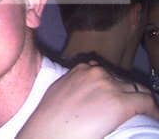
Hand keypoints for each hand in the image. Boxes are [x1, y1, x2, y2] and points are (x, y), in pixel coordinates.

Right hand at [17, 62, 158, 138]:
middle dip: (126, 94)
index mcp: (82, 69)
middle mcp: (97, 72)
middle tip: (128, 110)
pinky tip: (154, 117)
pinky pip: (146, 102)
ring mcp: (109, 86)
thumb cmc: (49, 116)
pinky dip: (153, 110)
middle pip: (123, 81)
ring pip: (137, 89)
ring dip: (139, 102)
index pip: (107, 74)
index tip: (117, 97)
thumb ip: (76, 84)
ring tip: (142, 115)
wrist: (49, 129)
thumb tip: (87, 93)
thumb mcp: (60, 90)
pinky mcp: (121, 103)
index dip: (114, 87)